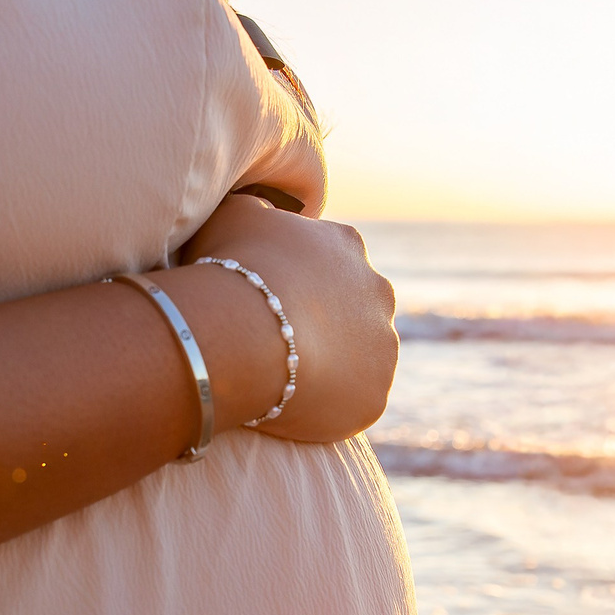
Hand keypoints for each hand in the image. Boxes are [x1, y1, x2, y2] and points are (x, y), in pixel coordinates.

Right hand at [168, 194, 396, 443]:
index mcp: (346, 245)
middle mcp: (378, 292)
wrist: (242, 333)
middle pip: (350, 311)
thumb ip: (257, 209)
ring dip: (328, 366)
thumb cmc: (232, 268)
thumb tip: (263, 213)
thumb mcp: (235, 214)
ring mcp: (382, 348)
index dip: (293, 282)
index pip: (326, 262)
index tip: (266, 299)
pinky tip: (290, 404)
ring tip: (282, 377)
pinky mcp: (373, 397)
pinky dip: (324, 406)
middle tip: (274, 341)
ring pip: (356, 359)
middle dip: (320, 324)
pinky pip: (348, 403)